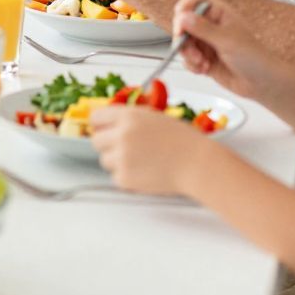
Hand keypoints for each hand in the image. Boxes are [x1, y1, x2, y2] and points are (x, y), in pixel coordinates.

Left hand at [89, 104, 209, 196]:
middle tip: (123, 149)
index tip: (104, 130)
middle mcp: (121, 134)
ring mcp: (121, 157)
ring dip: (117, 162)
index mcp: (128, 116)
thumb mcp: (154, 117)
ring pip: (104, 160)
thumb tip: (111, 123)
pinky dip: (126, 177)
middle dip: (107, 145)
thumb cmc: (183, 141)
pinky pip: (115, 177)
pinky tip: (144, 172)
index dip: (101, 125)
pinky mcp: (125, 178)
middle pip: (96, 140)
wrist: (197, 163)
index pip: (96, 117)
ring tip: (140, 161)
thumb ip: (130, 118)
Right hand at [171, 0, 275, 102]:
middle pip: (185, 23)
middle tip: (190, 49)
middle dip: (184, 38)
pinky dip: (192, 65)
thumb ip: (203, 28)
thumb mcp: (228, 41)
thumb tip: (183, 16)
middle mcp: (212, 26)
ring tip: (201, 63)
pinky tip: (204, 69)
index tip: (180, 21)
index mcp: (220, 14)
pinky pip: (187, 59)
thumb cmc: (255, 59)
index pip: (197, 0)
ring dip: (188, 54)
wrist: (263, 85)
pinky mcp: (205, 59)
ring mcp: (208, 43)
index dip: (186, 7)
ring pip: (184, 42)